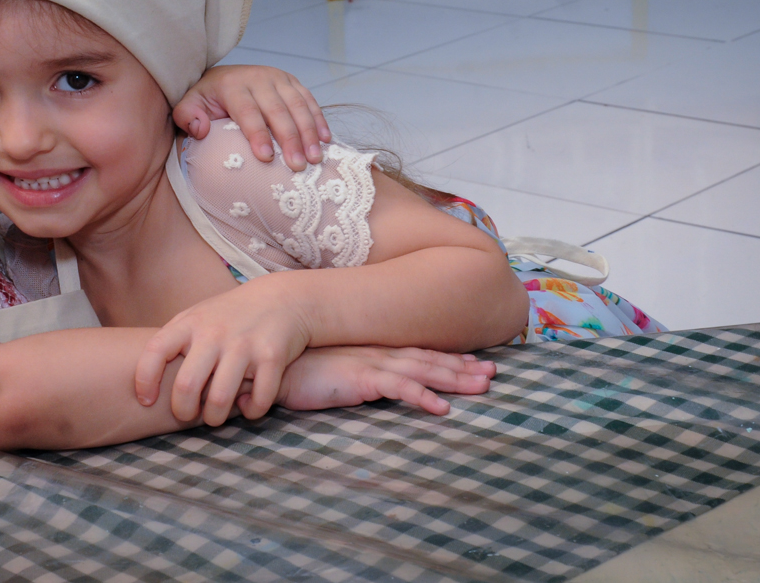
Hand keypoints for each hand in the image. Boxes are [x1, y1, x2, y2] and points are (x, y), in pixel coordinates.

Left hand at [135, 277, 313, 425]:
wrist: (281, 298)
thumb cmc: (230, 316)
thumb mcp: (197, 317)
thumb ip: (173, 342)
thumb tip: (143, 379)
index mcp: (190, 323)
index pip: (155, 351)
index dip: (144, 380)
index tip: (147, 400)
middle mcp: (214, 333)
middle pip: (186, 386)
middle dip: (183, 412)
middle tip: (188, 415)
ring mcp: (244, 344)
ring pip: (220, 400)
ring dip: (215, 418)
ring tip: (215, 416)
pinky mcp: (272, 356)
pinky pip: (257, 401)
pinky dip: (250, 411)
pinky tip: (247, 405)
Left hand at [173, 64, 330, 171]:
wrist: (223, 76)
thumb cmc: (207, 100)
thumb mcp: (188, 105)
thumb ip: (187, 117)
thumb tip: (201, 129)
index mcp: (233, 85)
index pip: (247, 111)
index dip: (258, 134)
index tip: (266, 158)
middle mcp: (258, 78)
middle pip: (278, 111)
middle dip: (290, 139)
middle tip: (298, 165)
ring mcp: (279, 78)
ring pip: (298, 105)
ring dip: (310, 133)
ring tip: (315, 158)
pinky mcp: (292, 82)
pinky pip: (310, 101)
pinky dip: (319, 120)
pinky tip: (326, 140)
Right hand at [274, 346, 495, 414]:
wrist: (266, 362)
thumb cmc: (292, 367)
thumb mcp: (331, 368)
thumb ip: (352, 373)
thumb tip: (366, 382)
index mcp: (371, 350)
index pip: (417, 353)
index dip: (447, 358)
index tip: (474, 362)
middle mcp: (376, 353)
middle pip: (428, 359)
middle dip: (463, 367)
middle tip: (493, 374)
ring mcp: (369, 363)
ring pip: (423, 370)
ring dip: (454, 378)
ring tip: (482, 387)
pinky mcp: (359, 378)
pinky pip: (398, 388)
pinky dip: (422, 396)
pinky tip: (441, 409)